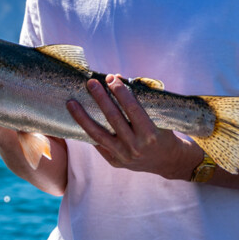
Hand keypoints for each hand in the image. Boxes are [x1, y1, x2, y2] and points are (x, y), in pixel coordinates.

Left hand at [66, 74, 195, 179]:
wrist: (167, 161)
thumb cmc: (163, 133)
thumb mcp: (160, 117)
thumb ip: (140, 99)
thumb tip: (117, 79)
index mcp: (150, 134)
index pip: (132, 108)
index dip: (120, 92)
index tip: (111, 78)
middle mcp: (136, 147)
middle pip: (113, 118)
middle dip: (101, 98)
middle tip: (91, 83)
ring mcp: (123, 156)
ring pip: (98, 134)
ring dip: (82, 117)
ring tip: (71, 103)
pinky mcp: (114, 162)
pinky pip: (98, 144)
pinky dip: (87, 130)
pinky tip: (78, 119)